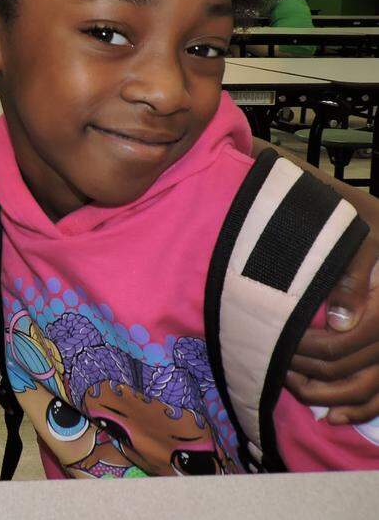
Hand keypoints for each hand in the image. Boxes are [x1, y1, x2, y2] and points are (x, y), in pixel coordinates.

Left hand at [286, 230, 378, 423]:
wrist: (375, 226)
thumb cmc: (361, 225)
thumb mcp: (362, 240)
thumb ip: (351, 277)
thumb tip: (339, 322)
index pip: (340, 344)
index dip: (303, 348)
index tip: (277, 341)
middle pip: (348, 370)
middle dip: (305, 369)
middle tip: (274, 359)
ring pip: (365, 390)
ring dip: (325, 395)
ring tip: (290, 381)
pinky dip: (358, 411)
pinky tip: (330, 417)